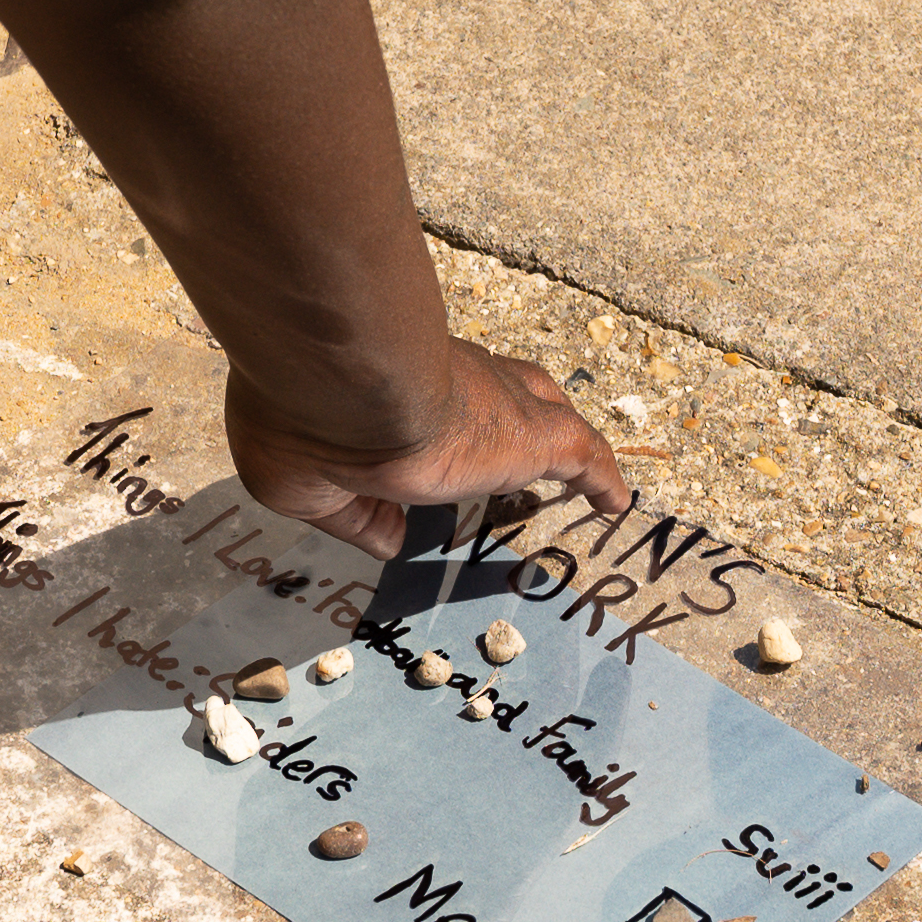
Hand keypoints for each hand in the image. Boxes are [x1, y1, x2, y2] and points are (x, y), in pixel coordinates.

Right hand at [225, 339, 634, 560]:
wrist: (346, 388)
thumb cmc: (307, 422)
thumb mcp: (308, 486)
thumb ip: (355, 516)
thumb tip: (389, 541)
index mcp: (391, 387)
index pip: (426, 401)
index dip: (430, 431)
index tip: (426, 463)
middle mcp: (450, 380)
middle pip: (495, 389)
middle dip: (505, 411)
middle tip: (509, 448)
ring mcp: (497, 403)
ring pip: (542, 411)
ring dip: (550, 437)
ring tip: (571, 468)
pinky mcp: (532, 434)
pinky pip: (582, 453)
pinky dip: (598, 477)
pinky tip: (614, 502)